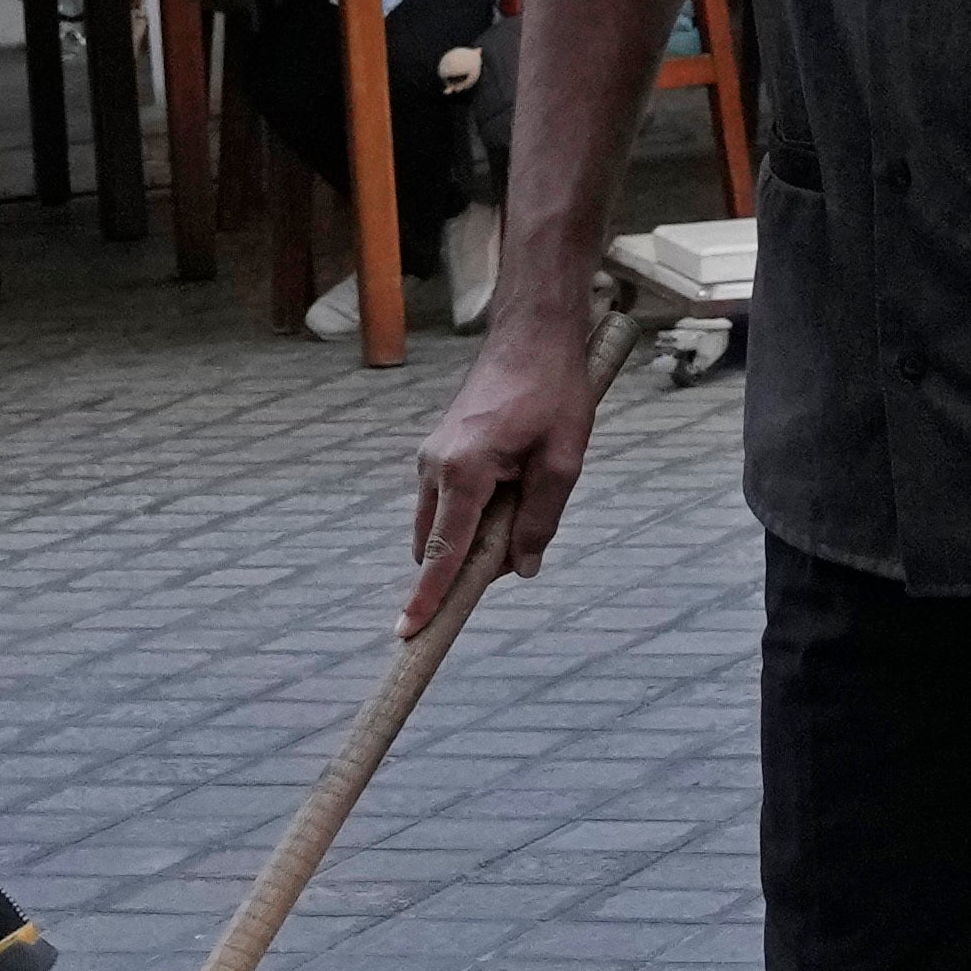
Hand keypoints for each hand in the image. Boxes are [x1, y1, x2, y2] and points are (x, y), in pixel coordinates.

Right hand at [408, 314, 596, 624]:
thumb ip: (540, 521)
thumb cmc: (553, 393)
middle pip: (437, 547)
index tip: (409, 634)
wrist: (533, 336)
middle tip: (523, 539)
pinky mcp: (439, 452)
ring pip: (442, 526)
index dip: (429, 599)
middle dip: (470, 563)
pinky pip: (448, 503)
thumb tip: (520, 568)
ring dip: (475, 535)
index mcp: (463, 472)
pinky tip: (514, 482)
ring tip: (526, 495)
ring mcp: (431, 459)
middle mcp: (434, 468)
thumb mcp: (561, 463)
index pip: (442, 553)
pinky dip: (473, 513)